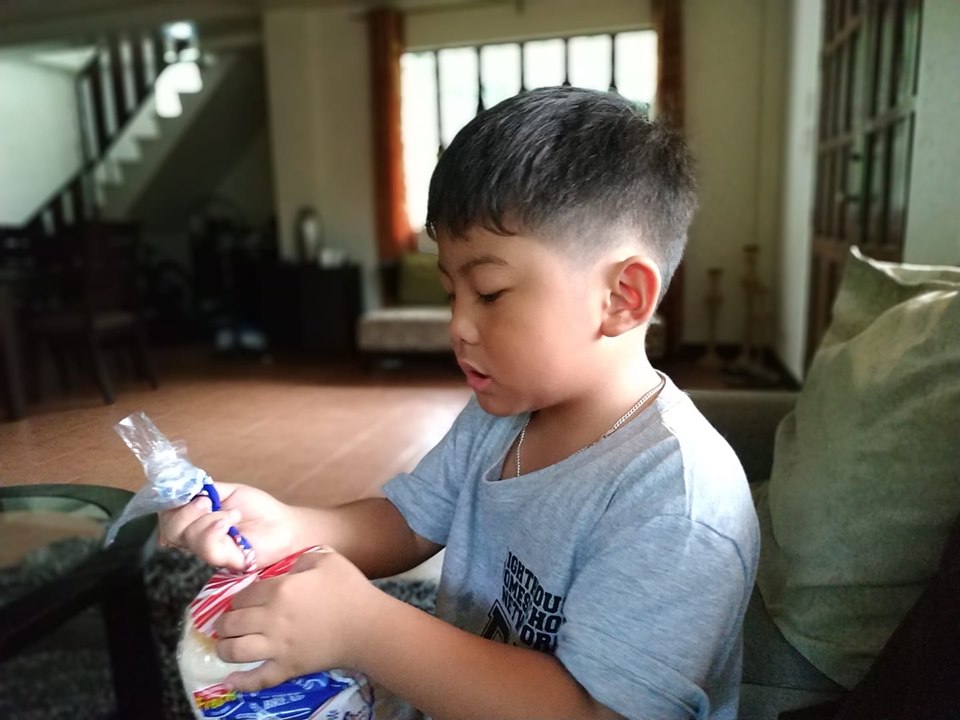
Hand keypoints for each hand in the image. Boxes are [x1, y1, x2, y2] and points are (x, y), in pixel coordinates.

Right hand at [159, 483, 296, 570]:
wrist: (285, 524)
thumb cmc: (258, 509)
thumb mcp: (229, 492)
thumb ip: (205, 490)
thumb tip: (183, 485)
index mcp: (195, 521)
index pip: (167, 516)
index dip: (169, 503)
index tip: (184, 491)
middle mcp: (197, 539)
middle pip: (171, 530)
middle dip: (185, 511)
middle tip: (206, 502)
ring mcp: (210, 552)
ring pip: (187, 538)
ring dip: (206, 519)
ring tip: (229, 513)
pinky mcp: (225, 562)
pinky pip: (207, 548)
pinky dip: (215, 529)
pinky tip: (232, 520)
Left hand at [214, 547, 376, 691]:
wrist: (369, 627)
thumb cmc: (350, 590)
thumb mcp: (326, 558)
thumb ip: (301, 559)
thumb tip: (288, 569)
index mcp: (280, 590)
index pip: (243, 595)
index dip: (237, 598)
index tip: (240, 602)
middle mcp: (272, 619)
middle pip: (232, 623)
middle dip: (224, 623)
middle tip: (226, 623)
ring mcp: (278, 647)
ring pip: (236, 651)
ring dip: (224, 648)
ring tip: (224, 646)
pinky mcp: (288, 668)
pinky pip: (258, 680)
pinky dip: (241, 682)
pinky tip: (229, 681)